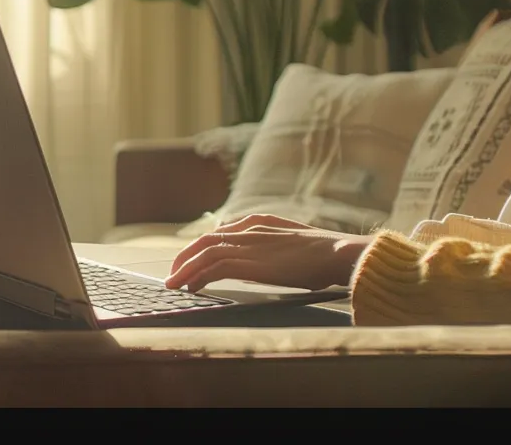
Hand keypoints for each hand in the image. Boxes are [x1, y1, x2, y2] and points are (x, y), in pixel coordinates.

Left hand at [165, 214, 371, 292]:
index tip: (193, 260)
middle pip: (206, 240)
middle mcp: (249, 229)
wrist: (336, 253)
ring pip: (204, 253)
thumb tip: (263, 266)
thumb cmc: (324, 255)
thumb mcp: (295, 246)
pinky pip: (212, 268)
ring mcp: (248, 244)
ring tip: (174, 283)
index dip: (203, 247)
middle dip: (186, 256)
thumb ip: (274, 250)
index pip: (221, 232)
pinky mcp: (248, 261)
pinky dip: (197, 277)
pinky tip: (191, 287)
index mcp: (260, 223)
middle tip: (175, 272)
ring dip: (185, 268)